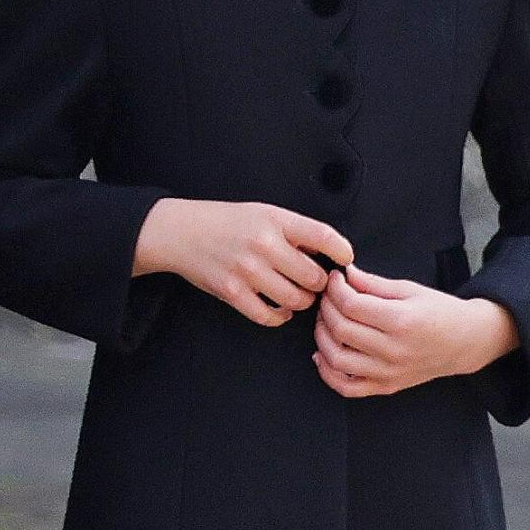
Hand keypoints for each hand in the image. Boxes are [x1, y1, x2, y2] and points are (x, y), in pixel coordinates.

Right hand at [133, 197, 353, 326]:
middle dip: (320, 283)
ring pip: (296, 299)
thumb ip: (295, 230)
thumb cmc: (228, 221)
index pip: (323, 236)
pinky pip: (268, 316)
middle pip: (314, 276)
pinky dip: (280, 316)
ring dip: (302, 301)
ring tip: (299, 295)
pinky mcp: (232, 292)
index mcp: (276, 220)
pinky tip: (280, 309)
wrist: (182, 232)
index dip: (342, 251)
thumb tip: (329, 250)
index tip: (346, 259)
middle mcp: (263, 245)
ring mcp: (247, 270)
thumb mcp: (264, 213)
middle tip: (316, 282)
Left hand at [311, 262, 519, 396]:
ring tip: (326, 321)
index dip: (335, 290)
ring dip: (322, 338)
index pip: (352, 306)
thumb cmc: (441, 312)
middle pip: (341, 330)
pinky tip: (324, 354)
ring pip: (338, 360)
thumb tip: (346, 274)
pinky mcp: (386, 386)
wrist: (465, 341)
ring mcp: (389, 372)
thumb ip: (374, 284)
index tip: (334, 279)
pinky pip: (347, 388)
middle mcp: (393, 350)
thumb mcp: (410, 289)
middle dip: (326, 309)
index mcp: (401, 321)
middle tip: (328, 297)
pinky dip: (328, 373)